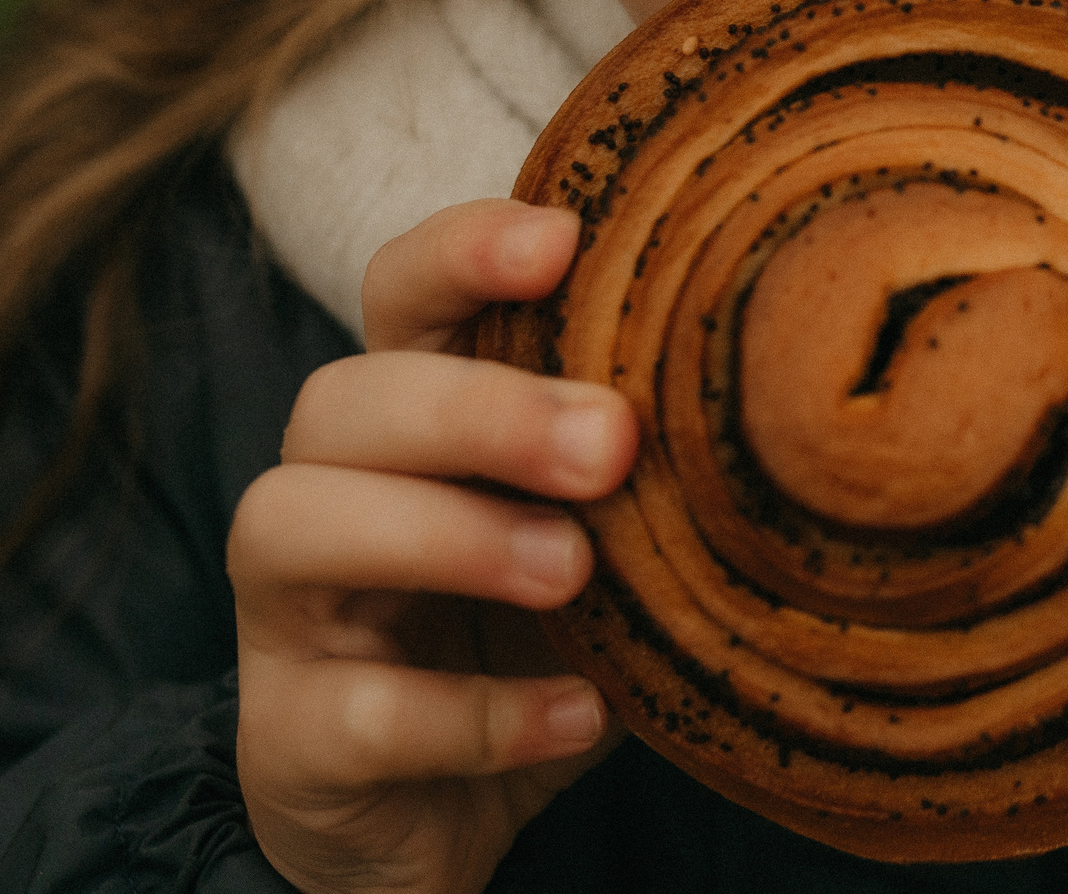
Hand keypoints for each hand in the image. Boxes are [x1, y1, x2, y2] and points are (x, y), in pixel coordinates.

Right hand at [230, 199, 638, 893]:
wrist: (440, 823)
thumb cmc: (532, 641)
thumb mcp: (601, 540)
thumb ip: (642, 472)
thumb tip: (777, 403)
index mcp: (409, 424)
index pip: (398, 297)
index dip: (460, 252)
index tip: (562, 243)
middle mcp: (326, 495)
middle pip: (339, 398)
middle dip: (475, 408)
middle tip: (607, 446)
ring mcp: (290, 619)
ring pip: (290, 524)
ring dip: (443, 535)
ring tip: (574, 572)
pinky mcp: (291, 742)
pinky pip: (350, 713)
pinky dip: (472, 711)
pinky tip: (580, 711)